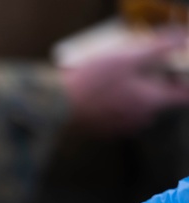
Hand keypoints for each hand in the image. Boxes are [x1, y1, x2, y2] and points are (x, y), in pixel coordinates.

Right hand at [61, 31, 188, 133]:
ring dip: (132, 99)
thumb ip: (159, 48)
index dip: (182, 81)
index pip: (183, 95)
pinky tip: (100, 97)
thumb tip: (182, 39)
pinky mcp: (103, 133)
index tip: (174, 70)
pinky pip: (117, 119)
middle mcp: (142, 119)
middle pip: (159, 102)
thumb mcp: (128, 57)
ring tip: (116, 84)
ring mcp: (122, 129)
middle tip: (137, 71)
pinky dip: (114, 109)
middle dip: (153, 87)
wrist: (57, 106)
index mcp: (152, 101)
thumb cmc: (93, 80)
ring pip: (138, 111)